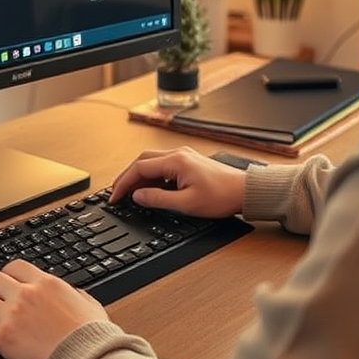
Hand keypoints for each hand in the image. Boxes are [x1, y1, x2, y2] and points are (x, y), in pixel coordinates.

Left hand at [0, 259, 107, 358]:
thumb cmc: (90, 335)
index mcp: (46, 283)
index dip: (5, 272)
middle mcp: (26, 294)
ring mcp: (12, 315)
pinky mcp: (3, 338)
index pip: (16, 267)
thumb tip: (74, 293)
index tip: (2, 279)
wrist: (85, 357)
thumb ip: (76, 294)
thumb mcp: (88, 303)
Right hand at [109, 147, 245, 217]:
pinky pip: (162, 165)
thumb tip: (137, 196)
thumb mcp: (186, 203)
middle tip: (117, 193)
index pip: (139, 168)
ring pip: (152, 162)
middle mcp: (177, 154)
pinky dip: (151, 176)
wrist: (244, 191)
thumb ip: (158, 199)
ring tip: (130, 193)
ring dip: (139, 176)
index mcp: (175, 161)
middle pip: (142, 161)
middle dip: (127, 177)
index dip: (123, 183)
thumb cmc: (221, 197)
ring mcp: (183, 156)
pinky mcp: (188, 162)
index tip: (114, 196)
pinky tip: (150, 189)